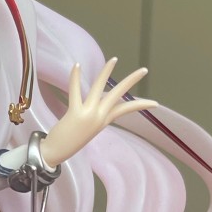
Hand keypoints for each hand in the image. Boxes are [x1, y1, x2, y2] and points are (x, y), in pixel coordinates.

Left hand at [40, 58, 155, 167]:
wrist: (57, 152)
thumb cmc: (70, 140)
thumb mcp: (88, 129)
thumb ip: (94, 116)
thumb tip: (97, 105)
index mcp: (103, 121)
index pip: (125, 110)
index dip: (140, 105)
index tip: (155, 103)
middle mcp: (99, 117)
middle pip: (118, 95)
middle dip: (131, 81)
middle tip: (144, 70)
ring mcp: (88, 115)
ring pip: (99, 89)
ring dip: (106, 72)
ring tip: (114, 59)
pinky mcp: (75, 113)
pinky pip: (75, 92)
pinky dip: (75, 78)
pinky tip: (77, 65)